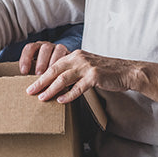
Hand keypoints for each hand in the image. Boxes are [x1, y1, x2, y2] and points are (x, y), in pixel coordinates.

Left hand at [19, 41, 69, 74]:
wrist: (65, 66)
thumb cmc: (45, 70)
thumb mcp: (36, 69)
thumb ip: (31, 72)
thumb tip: (23, 86)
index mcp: (37, 48)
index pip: (29, 48)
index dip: (26, 59)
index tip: (24, 72)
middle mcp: (48, 46)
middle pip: (44, 49)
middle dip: (41, 62)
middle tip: (38, 74)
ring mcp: (59, 48)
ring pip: (57, 50)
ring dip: (53, 63)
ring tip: (50, 75)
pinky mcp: (68, 53)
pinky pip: (67, 56)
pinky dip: (64, 65)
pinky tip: (61, 74)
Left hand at [26, 50, 157, 109]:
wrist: (127, 72)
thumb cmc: (106, 73)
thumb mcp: (87, 68)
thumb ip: (73, 73)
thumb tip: (57, 85)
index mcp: (75, 55)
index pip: (53, 65)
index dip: (41, 75)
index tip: (30, 84)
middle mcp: (79, 58)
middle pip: (54, 70)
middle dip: (40, 81)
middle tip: (29, 91)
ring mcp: (87, 66)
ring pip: (64, 78)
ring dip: (51, 89)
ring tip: (42, 98)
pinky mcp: (95, 76)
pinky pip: (79, 86)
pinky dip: (69, 94)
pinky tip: (61, 101)